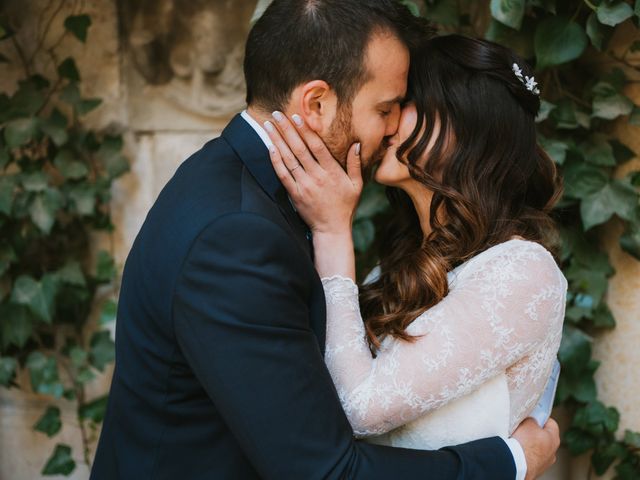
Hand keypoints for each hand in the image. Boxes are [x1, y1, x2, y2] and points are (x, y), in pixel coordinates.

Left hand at [264, 111, 362, 234]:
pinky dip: (275, 161)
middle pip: (299, 148)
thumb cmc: (345, 206)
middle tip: (276, 113)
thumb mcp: (357, 185)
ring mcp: (304, 186)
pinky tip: (270, 147)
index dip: (305, 130)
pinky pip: (283, 175)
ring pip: (288, 159)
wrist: (332, 229)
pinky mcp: (295, 194)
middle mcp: (317, 177)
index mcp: (332, 172)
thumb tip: (357, 144)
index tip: (297, 116)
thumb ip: (355, 164)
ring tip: (268, 125)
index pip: (316, 146)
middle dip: (286, 129)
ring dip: (277, 140)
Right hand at [512, 417, 559, 479]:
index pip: (551, 423)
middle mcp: (553, 452)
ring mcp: (545, 462)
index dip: (540, 418)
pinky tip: (517, 451)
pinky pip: (531, 457)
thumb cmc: (525, 443)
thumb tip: (531, 421)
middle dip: (534, 432)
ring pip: (537, 448)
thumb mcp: (527, 423)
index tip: (532, 416)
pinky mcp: (536, 469)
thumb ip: (532, 420)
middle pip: (544, 436)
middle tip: (523, 428)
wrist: (517, 464)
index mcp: (554, 438)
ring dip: (529, 444)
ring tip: (518, 441)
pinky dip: (525, 453)